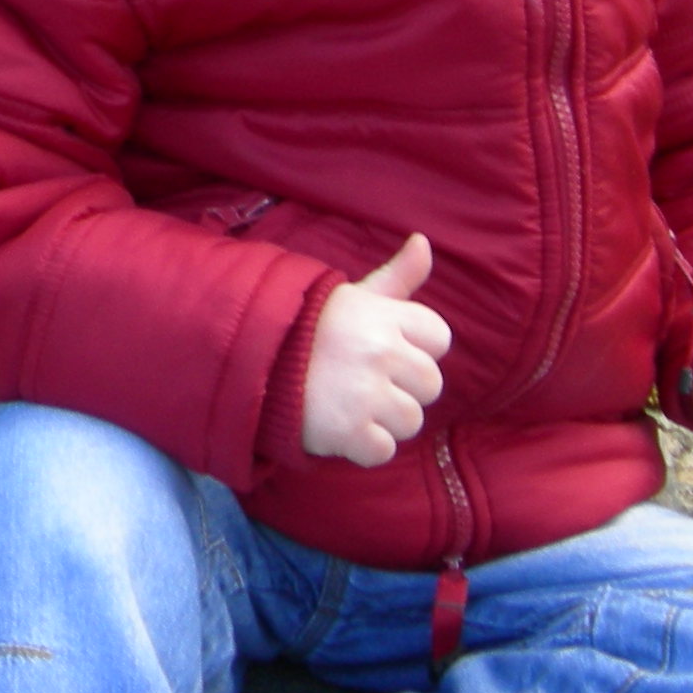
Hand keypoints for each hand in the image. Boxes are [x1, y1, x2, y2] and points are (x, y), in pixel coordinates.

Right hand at [299, 234, 453, 465]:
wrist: (253, 363)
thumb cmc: (309, 328)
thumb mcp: (353, 296)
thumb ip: (397, 276)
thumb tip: (424, 241)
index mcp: (384, 316)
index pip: (439, 337)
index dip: (415, 348)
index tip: (383, 349)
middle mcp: (380, 352)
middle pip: (430, 384)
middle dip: (403, 388)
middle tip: (364, 381)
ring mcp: (366, 393)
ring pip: (411, 421)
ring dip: (385, 421)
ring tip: (351, 404)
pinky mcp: (349, 431)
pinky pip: (383, 451)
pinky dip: (364, 447)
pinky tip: (341, 427)